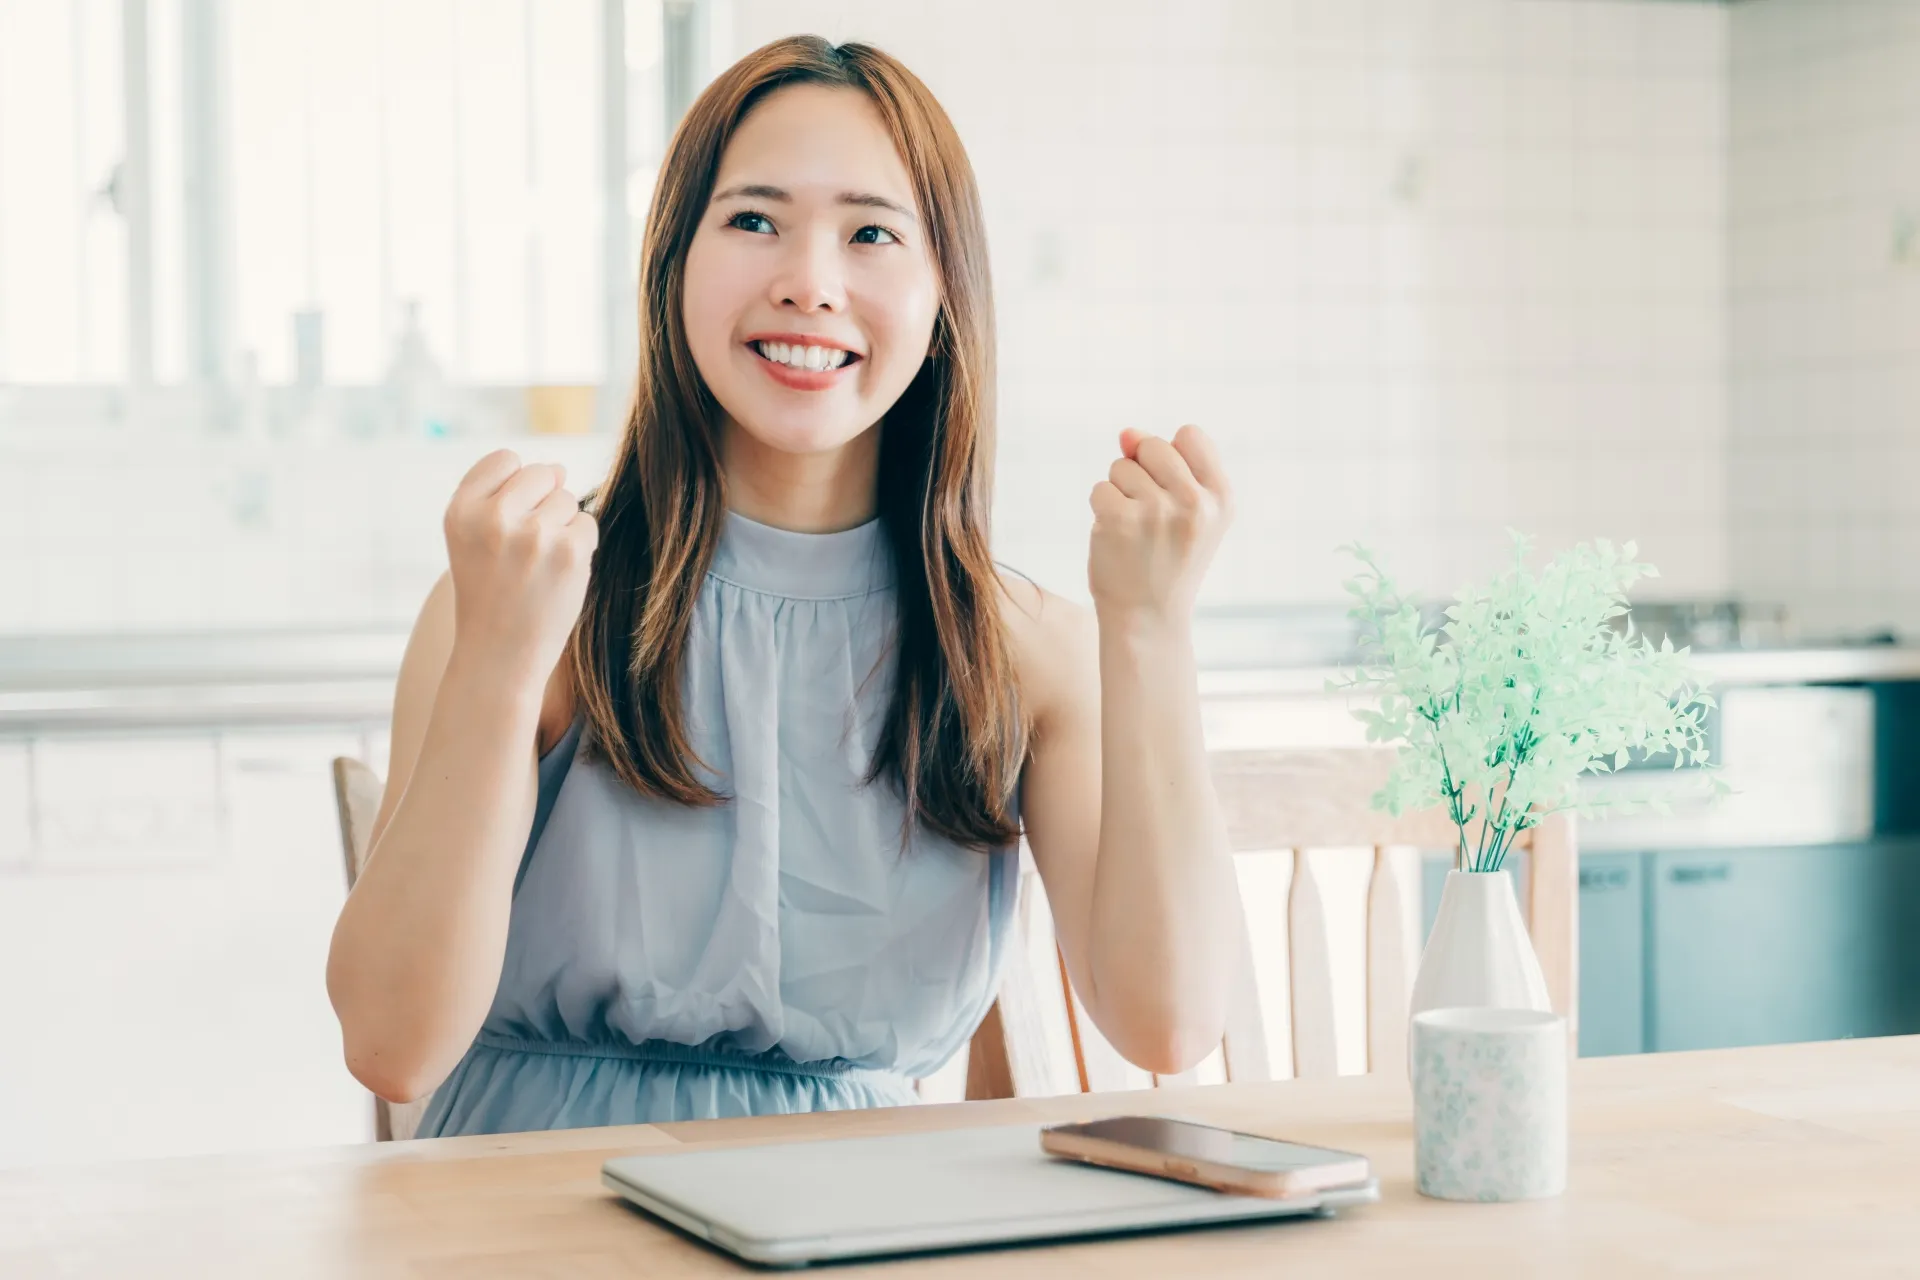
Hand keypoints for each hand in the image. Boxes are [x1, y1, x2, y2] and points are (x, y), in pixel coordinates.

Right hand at [442, 450, 598, 688]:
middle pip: (542, 474)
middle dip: (542, 502)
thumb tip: (559, 467)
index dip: (513, 486)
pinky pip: (587, 523)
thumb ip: (504, 495)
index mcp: (461, 511)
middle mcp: (494, 518)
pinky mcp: (570, 553)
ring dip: (561, 526)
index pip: (504, 459)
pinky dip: (579, 545)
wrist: (500, 655)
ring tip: (538, 564)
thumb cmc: (489, 593)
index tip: (506, 522)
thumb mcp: (473, 538)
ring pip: (567, 499)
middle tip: (525, 548)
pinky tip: (558, 572)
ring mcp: (534, 535)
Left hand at [1087, 425, 1231, 623]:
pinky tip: (1116, 538)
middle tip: (1150, 518)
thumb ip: (1165, 465)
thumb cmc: (1167, 560)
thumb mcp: (1186, 512)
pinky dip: (1101, 510)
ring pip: (1121, 466)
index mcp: (1221, 498)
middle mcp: (1194, 502)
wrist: (1148, 618)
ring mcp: (1157, 510)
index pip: (1190, 434)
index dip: (1171, 457)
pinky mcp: (1120, 519)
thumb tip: (1126, 432)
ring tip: (1135, 531)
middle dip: (1141, 472)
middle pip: (1151, 445)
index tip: (1172, 493)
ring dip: (1119, 493)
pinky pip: (1100, 489)